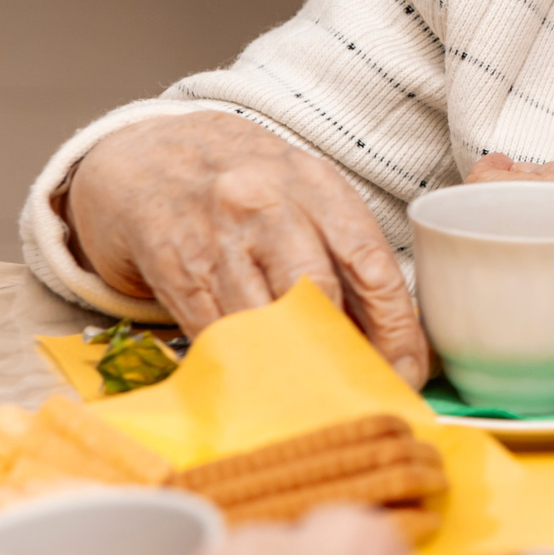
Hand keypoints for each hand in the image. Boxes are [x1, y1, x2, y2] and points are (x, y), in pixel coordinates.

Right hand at [64, 112, 427, 383]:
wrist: (144, 156)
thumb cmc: (240, 184)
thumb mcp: (298, 191)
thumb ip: (342, 246)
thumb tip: (396, 331)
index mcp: (313, 182)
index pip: (369, 259)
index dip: (396, 323)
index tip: (409, 369)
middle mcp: (267, 203)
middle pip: (322, 292)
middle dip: (351, 352)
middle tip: (368, 391)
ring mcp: (218, 235)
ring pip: (270, 319)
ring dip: (299, 368)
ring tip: (321, 398)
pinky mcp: (176, 269)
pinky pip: (220, 333)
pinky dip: (246, 365)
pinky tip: (266, 384)